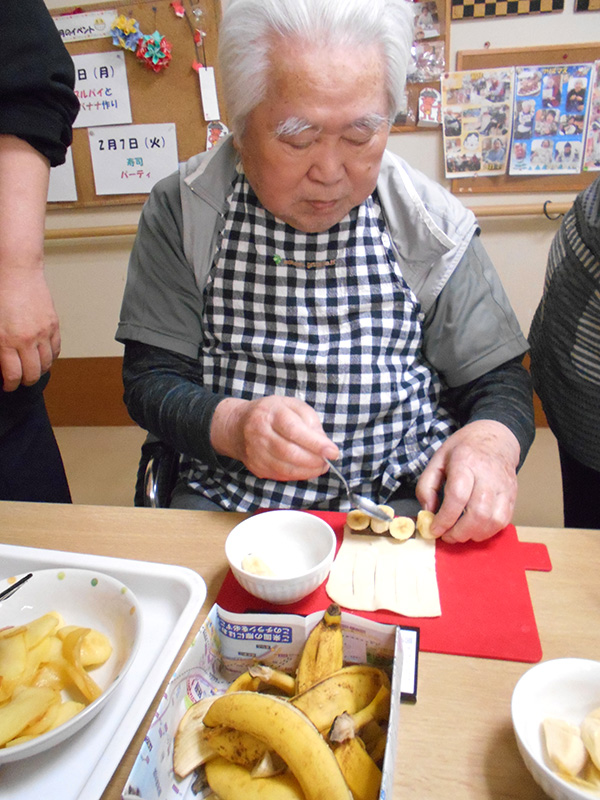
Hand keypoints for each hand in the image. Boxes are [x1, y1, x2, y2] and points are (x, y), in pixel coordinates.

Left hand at [0, 270, 60, 391]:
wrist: (16, 271)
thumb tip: (2, 362)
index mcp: (6, 340)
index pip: (14, 375)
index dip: (11, 385)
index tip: (9, 386)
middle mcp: (27, 339)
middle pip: (33, 373)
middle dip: (26, 381)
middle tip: (20, 381)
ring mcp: (43, 333)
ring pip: (47, 364)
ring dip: (39, 370)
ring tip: (32, 369)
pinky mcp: (53, 325)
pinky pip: (56, 350)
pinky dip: (50, 357)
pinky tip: (43, 356)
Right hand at [210, 395, 338, 480]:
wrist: (238, 425)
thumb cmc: (271, 413)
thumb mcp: (292, 405)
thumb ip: (310, 420)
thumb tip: (323, 442)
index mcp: (271, 413)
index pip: (294, 430)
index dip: (316, 444)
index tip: (333, 451)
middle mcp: (260, 433)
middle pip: (290, 452)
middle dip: (314, 460)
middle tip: (328, 461)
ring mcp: (255, 452)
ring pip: (285, 468)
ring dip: (308, 471)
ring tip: (320, 466)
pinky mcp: (256, 467)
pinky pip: (280, 476)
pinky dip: (298, 475)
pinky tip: (307, 470)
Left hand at [416, 420, 520, 543]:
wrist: (496, 438)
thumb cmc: (465, 449)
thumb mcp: (438, 459)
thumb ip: (427, 485)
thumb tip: (428, 511)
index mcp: (466, 462)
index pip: (457, 496)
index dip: (445, 518)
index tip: (434, 529)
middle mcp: (488, 475)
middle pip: (478, 513)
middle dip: (459, 532)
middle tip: (447, 535)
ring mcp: (503, 487)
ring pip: (493, 520)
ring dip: (474, 534)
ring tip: (459, 533)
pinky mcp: (512, 496)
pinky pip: (503, 521)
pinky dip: (488, 531)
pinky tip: (475, 529)